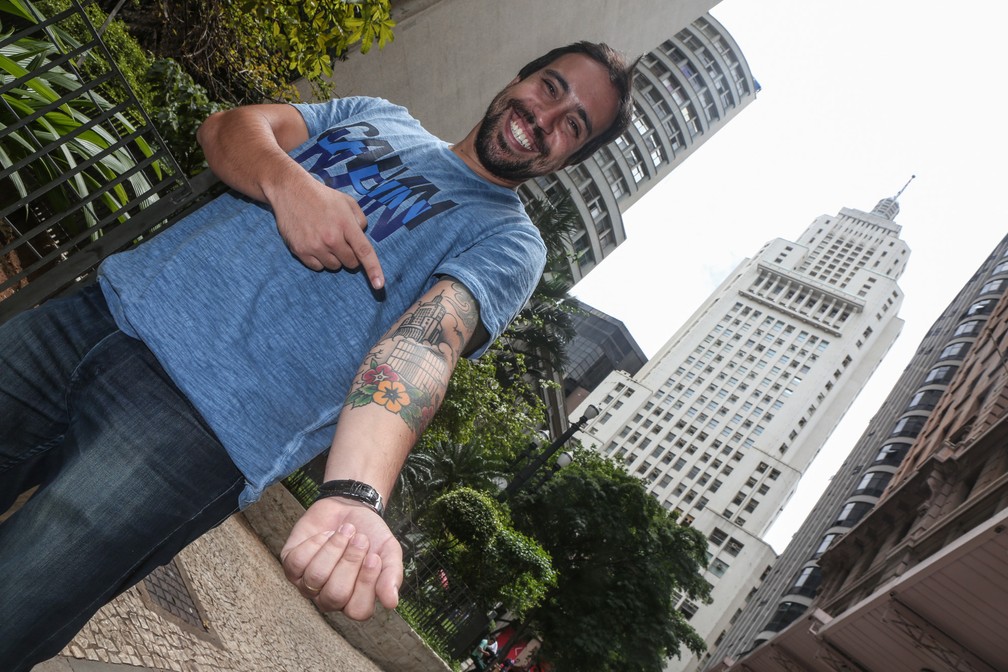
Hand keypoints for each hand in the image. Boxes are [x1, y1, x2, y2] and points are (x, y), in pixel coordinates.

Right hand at [270, 176, 384, 288]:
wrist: (291, 191)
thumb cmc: (322, 196)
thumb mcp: (347, 202)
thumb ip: (360, 220)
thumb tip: (362, 236)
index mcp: (345, 224)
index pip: (364, 251)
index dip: (373, 269)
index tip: (379, 285)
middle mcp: (330, 238)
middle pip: (350, 263)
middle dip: (350, 256)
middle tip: (341, 241)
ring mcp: (314, 246)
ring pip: (334, 266)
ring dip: (334, 258)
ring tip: (325, 239)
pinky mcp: (300, 251)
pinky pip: (317, 267)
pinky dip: (319, 260)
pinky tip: (314, 243)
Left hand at [280, 497, 401, 618]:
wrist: (350, 506)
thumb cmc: (370, 534)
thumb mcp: (388, 551)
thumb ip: (392, 574)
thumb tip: (391, 602)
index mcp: (354, 599)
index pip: (358, 610)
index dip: (366, 584)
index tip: (374, 557)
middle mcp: (328, 597)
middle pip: (335, 595)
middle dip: (349, 562)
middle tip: (360, 539)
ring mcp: (307, 583)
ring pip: (315, 577)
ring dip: (333, 549)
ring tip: (346, 531)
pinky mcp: (291, 563)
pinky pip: (298, 561)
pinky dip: (316, 542)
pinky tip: (325, 535)